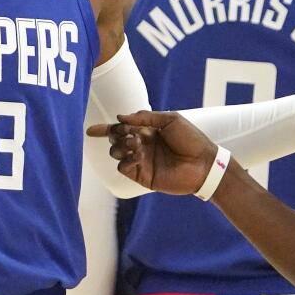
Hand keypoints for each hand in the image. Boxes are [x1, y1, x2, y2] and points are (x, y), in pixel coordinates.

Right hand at [86, 111, 217, 195]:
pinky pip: (124, 167)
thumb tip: (121, 118)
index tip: (90, 130)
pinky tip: (138, 155)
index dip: (105, 129)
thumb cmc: (191, 139)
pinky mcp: (143, 176)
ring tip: (136, 144)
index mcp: (147, 131)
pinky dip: (126, 159)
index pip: (122, 129)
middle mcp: (142, 145)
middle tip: (131, 134)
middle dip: (116, 134)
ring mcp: (141, 161)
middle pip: (116, 139)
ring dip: (120, 146)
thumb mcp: (170, 120)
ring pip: (116, 153)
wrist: (203, 163)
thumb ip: (145, 118)